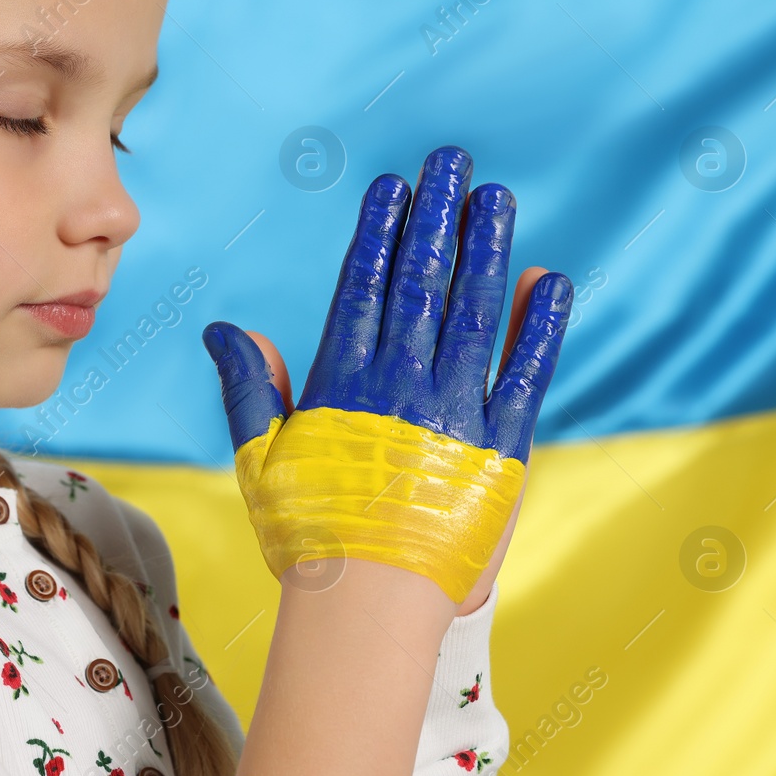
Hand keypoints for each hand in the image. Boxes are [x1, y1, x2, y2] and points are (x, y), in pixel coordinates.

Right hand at [203, 146, 572, 602]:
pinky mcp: (502, 450)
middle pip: (421, 281)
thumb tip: (226, 329)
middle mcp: (399, 386)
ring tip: (496, 197)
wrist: (367, 613)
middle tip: (452, 162)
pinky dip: (540, 326)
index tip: (393, 188)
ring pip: (474, 312)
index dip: (380, 232)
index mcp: (340, 384)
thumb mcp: (261, 461)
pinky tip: (550, 280)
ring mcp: (454, 414)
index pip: (362, 286)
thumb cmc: (310, 539)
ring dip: (487, 249)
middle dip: (437, 217)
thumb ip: (250, 389)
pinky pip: (527, 374)